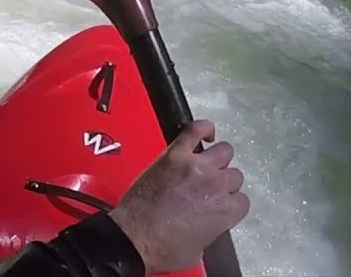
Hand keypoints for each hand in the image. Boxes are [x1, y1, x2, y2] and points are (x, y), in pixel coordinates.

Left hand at [109, 120, 248, 274]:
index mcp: (227, 210)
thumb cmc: (164, 247)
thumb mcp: (202, 246)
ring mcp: (195, 166)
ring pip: (224, 151)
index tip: (217, 202)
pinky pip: (194, 130)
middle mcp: (216, 185)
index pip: (241, 198)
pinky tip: (205, 134)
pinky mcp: (174, 155)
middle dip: (222, 181)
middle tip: (205, 187)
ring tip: (203, 166)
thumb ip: (215, 224)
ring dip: (216, 159)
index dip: (228, 201)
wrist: (134, 237)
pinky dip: (203, 128)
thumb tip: (210, 216)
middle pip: (234, 174)